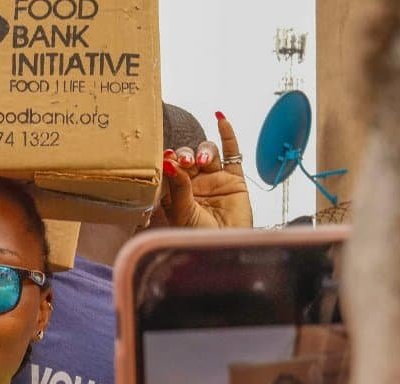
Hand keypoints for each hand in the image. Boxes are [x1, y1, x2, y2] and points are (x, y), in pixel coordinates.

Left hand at [155, 112, 252, 228]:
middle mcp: (193, 183)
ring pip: (207, 152)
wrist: (226, 249)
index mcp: (175, 192)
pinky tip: (221, 119)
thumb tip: (168, 162)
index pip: (168, 168)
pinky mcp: (234, 179)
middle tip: (185, 161)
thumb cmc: (199, 238)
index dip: (167, 161)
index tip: (165, 159)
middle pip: (187, 156)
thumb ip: (178, 187)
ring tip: (203, 161)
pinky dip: (227, 135)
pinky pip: (231, 153)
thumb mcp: (183, 213)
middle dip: (184, 155)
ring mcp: (213, 179)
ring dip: (203, 151)